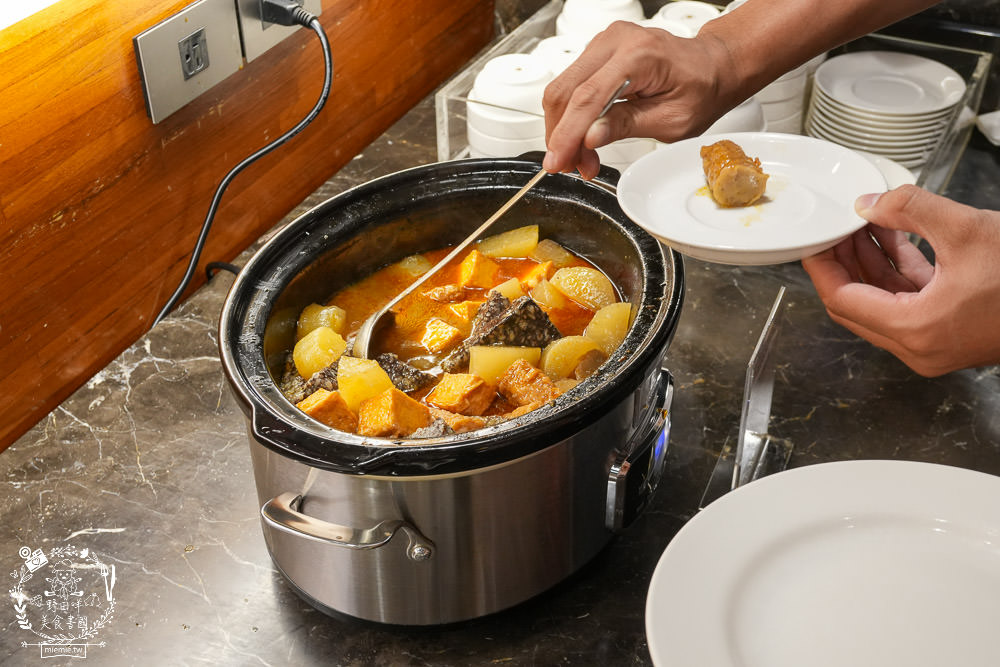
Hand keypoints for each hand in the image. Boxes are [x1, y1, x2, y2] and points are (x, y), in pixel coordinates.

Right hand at [541, 21, 741, 178]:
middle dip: (561, 135)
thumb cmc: (700, 89)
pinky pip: (572, 86)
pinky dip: (572, 116)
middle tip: (570, 165)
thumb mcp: (671, 120)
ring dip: (565, 129)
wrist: (711, 68)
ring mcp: (604, 44)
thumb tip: (590, 137)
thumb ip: (627, 125)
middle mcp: (617, 41)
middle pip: (565, 90)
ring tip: (581, 157)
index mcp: (639, 55)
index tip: (557, 161)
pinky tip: (584, 137)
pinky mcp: (598, 53)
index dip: (567, 134)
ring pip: (563, 89)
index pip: (587, 97)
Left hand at [801, 185, 999, 375]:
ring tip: (861, 223)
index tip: (811, 240)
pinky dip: (896, 272)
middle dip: (842, 261)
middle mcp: (918, 347)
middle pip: (856, 304)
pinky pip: (907, 303)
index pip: (842, 299)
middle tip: (834, 227)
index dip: (821, 265)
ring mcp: (933, 345)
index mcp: (915, 329)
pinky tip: (891, 237)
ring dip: (869, 263)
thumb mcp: (968, 230)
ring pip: (881, 303)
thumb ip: (910, 210)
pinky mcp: (948, 333)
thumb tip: (870, 204)